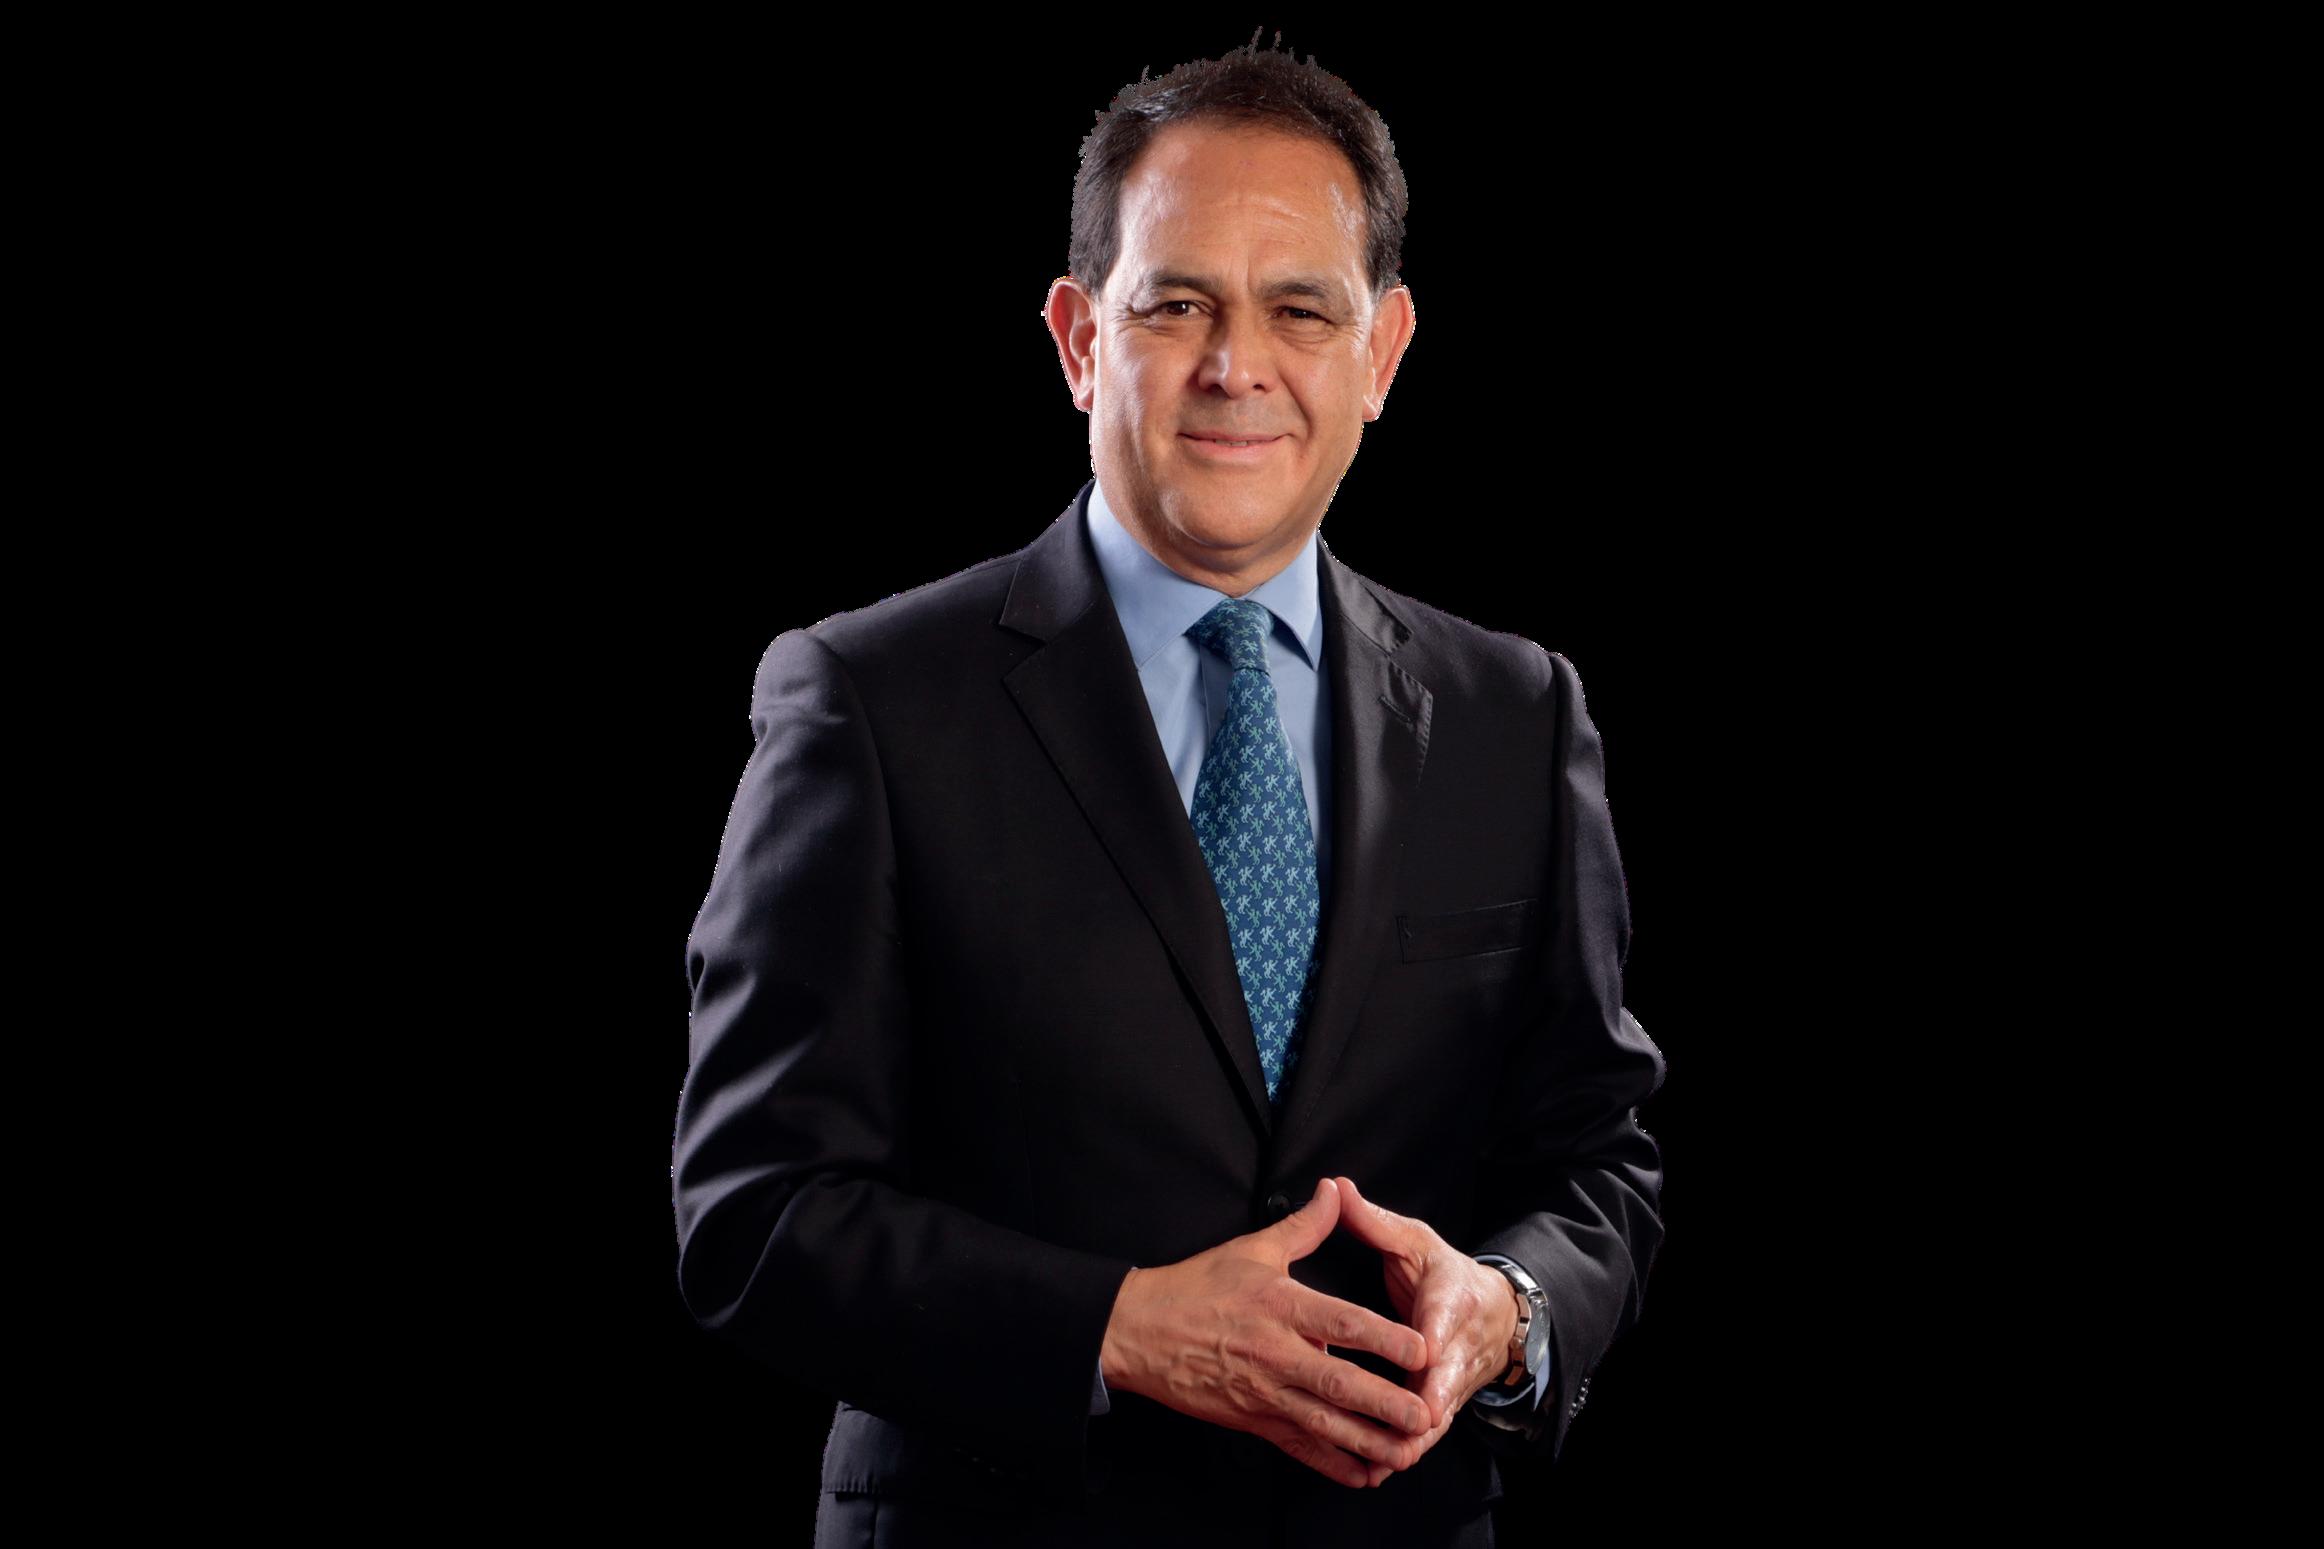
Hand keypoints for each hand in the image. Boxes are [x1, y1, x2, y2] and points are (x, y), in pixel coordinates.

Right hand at [1099, 1176, 1434, 1489]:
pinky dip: (1330, 1464)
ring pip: (1323, 1422)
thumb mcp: (1251, 1249)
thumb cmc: (1195, 1287)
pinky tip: (1362, 1474)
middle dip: (1384, 1402)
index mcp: (1280, 1305)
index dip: (1383, 1337)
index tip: (1420, 1349)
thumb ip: (1303, 1226)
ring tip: (1405, 1453)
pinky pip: (1298, 1446)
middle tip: (1423, 1416)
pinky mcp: (1252, 1419)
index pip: (1341, 1323)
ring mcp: (1264, 1391)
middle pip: (1338, 1382)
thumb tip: (1333, 1191)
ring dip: (1366, 1440)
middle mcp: (1275, 1352)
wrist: (1138, 1332)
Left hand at [1330, 1176, 1521, 1486]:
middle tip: (1406, 1427)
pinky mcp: (1443, 1406)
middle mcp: (1457, 1347)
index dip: (1435, 1340)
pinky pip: (1426, 1434)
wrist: (1494, 1313)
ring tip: (1383, 1461)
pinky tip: (1376, 1470)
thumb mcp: (1415, 1241)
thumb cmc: (1444, 1274)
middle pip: (1445, 1381)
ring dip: (1412, 1439)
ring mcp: (1453, 1382)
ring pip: (1436, 1417)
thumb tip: (1337, 1189)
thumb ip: (1375, 1222)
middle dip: (1427, 1405)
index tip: (1424, 1355)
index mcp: (1451, 1300)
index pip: (1444, 1321)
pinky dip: (1404, 1450)